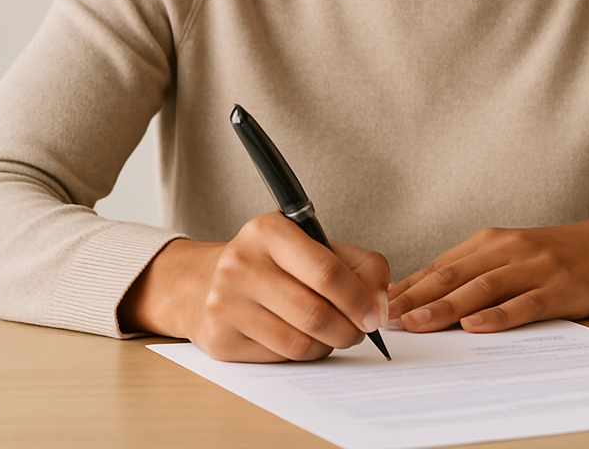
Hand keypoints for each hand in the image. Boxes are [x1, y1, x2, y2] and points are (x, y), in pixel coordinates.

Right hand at [118, 212, 388, 361]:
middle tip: (359, 330)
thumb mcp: (315, 246)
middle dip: (349, 329)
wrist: (207, 281)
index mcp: (269, 231)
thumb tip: (380, 305)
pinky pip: (280, 358)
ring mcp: (226, 302)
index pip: (326, 271)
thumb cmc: (275, 263)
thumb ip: (360, 266)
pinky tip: (302, 338)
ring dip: (328, 345)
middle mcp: (242, 263)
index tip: (376, 315)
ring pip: (299, 342)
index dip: (359, 299)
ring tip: (332, 333)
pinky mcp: (220, 338)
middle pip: (315, 313)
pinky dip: (303, 354)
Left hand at [387, 217, 588, 333]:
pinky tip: (476, 326)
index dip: (409, 286)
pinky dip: (498, 315)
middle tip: (386, 317)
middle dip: (417, 298)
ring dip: (446, 307)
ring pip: (482, 288)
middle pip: (454, 275)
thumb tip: (423, 295)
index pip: (441, 266)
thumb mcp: (509, 255)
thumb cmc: (554, 255)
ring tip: (418, 323)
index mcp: (490, 241)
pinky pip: (524, 303)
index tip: (378, 303)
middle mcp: (507, 249)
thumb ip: (473, 271)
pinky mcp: (557, 287)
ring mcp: (533, 267)